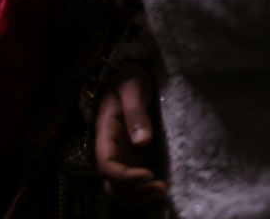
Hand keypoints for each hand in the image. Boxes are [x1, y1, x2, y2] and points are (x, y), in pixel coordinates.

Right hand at [96, 63, 165, 206]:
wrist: (135, 72)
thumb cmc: (132, 76)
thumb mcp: (133, 88)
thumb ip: (136, 112)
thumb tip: (142, 142)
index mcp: (105, 132)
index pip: (107, 165)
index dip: (124, 177)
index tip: (148, 175)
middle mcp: (111, 149)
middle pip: (112, 185)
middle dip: (134, 193)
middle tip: (160, 187)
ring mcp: (123, 155)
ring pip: (122, 190)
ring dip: (140, 197)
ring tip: (163, 190)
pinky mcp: (136, 158)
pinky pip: (135, 184)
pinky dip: (146, 192)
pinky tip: (164, 186)